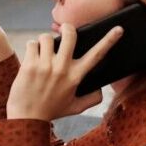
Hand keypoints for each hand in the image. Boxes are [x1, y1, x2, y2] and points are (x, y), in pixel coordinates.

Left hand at [6, 23, 122, 120]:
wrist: (27, 118)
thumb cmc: (51, 111)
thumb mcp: (76, 107)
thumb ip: (92, 98)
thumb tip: (101, 89)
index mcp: (76, 77)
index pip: (97, 55)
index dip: (109, 40)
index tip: (118, 29)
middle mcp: (62, 69)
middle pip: (70, 35)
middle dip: (67, 28)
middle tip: (64, 29)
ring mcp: (45, 66)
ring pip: (46, 37)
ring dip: (44, 40)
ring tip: (43, 49)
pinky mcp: (29, 65)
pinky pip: (32, 44)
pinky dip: (32, 47)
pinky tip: (32, 56)